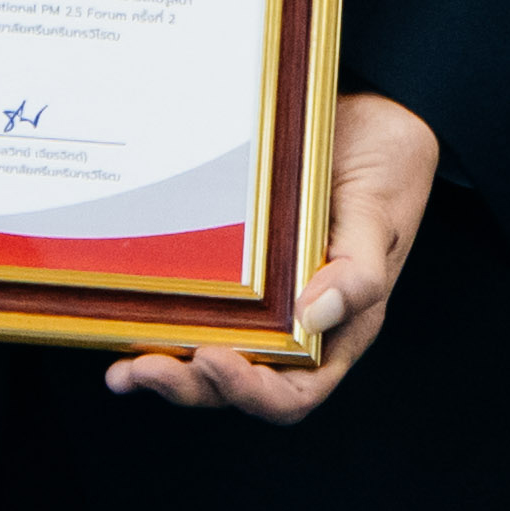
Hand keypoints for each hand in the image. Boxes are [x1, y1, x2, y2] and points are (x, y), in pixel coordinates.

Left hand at [110, 94, 438, 420]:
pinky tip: (127, 321)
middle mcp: (297, 328)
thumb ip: (358, 272)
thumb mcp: (377, 216)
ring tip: (124, 371)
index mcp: (339, 331)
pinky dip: (163, 325)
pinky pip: (200, 311)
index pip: (293, 392)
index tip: (211, 360)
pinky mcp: (238, 273)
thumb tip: (316, 318)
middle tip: (141, 371)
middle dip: (190, 386)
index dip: (249, 390)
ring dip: (167, 368)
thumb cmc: (385, 172)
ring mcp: (264, 302)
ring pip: (212, 356)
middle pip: (240, 382)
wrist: (374, 118)